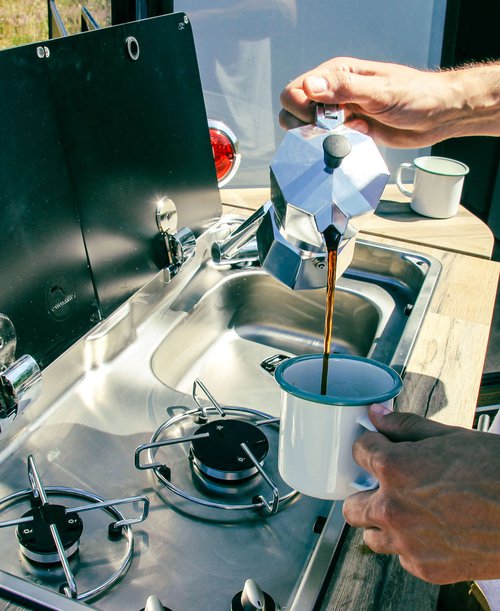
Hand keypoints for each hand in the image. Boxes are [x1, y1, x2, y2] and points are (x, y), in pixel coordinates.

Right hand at [279, 57, 499, 146]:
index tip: (320, 118)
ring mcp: (340, 114)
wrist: (437, 115)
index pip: (296, 90)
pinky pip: (327, 142)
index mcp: (337, 74)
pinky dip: (333, 146)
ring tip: (342, 135)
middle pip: (294, 110)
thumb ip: (344, 88)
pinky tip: (354, 140)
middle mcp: (333, 93)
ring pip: (307, 128)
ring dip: (317, 137)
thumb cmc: (415, 94)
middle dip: (304, 124)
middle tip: (329, 128)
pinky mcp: (349, 132)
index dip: (301, 107)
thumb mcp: (379, 90)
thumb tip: (310, 86)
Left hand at [343, 405, 499, 583]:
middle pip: (351, 504)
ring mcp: (407, 543)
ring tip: (405, 509)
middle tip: (382, 484)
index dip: (370, 445)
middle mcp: (393, 509)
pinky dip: (408, 544)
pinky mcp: (425, 568)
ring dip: (381, 522)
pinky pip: (400, 556)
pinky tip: (429, 529)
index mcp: (395, 469)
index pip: (359, 452)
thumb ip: (405, 427)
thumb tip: (379, 415)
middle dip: (364, 489)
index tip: (378, 446)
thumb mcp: (449, 437)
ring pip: (370, 536)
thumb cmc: (497, 473)